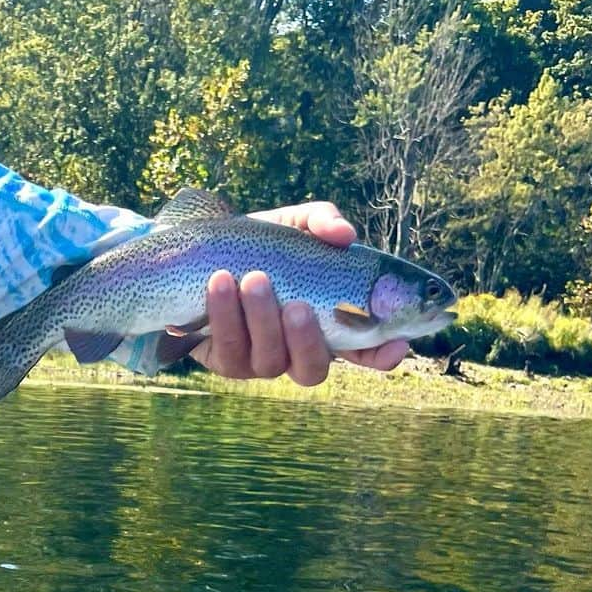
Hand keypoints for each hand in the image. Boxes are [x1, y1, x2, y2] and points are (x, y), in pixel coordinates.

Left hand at [189, 201, 409, 384]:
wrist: (197, 249)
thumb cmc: (260, 242)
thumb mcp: (294, 223)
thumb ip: (323, 222)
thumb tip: (344, 235)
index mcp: (328, 322)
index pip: (366, 352)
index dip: (383, 355)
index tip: (394, 345)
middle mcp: (297, 350)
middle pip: (313, 369)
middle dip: (306, 340)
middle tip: (297, 305)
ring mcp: (261, 361)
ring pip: (269, 360)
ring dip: (261, 319)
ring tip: (252, 278)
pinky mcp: (226, 361)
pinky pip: (229, 349)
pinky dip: (225, 315)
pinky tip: (218, 282)